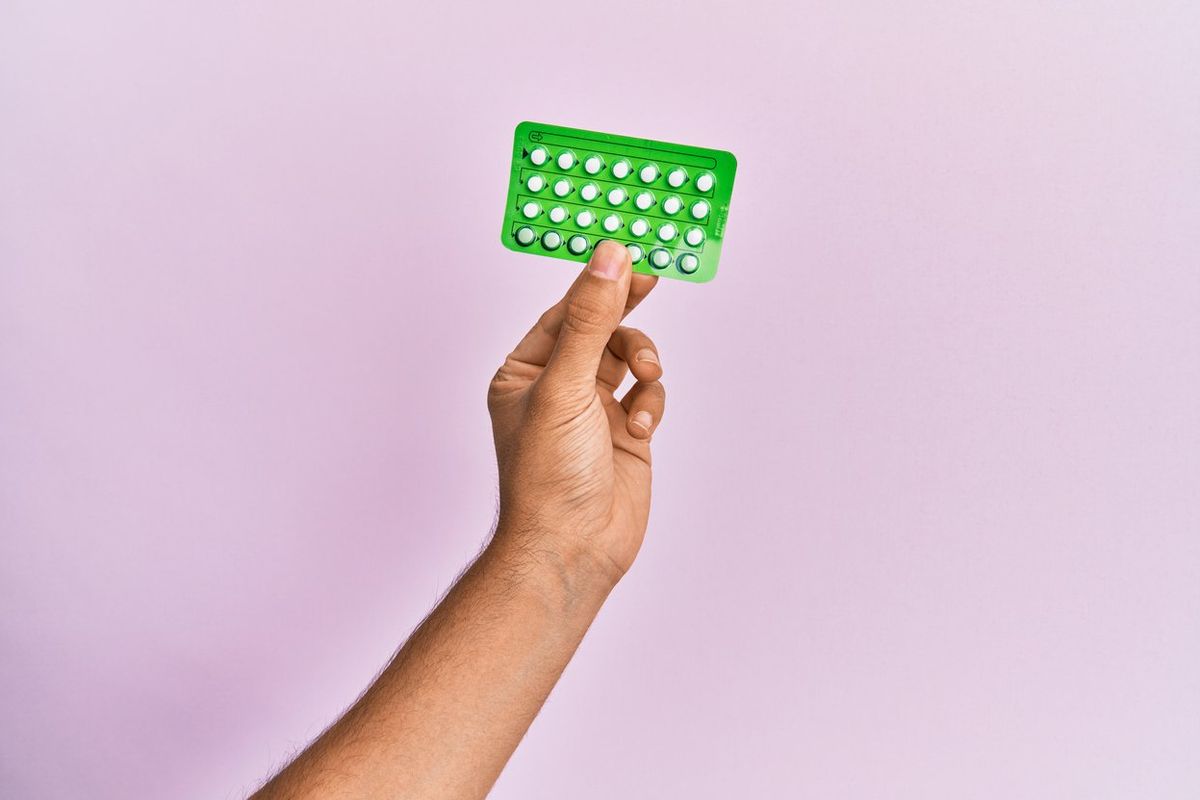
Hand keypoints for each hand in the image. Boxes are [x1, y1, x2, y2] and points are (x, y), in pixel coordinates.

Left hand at [487, 241, 665, 586]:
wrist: (571, 549)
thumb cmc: (548, 477)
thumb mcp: (567, 385)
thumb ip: (590, 319)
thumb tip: (608, 260)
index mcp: (524, 372)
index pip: (565, 310)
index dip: (598, 282)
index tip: (630, 253)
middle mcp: (557, 387)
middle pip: (600, 328)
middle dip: (626, 313)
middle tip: (655, 279)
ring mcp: (592, 410)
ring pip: (629, 358)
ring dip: (644, 362)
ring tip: (646, 379)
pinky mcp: (624, 432)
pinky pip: (647, 394)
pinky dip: (651, 402)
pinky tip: (641, 424)